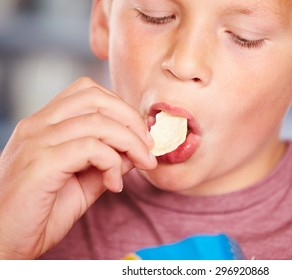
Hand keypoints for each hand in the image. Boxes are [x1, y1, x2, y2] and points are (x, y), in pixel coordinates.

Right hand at [0, 77, 155, 258]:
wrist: (3, 242)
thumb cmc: (41, 212)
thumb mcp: (84, 183)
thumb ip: (108, 162)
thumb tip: (137, 150)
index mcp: (46, 124)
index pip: (88, 92)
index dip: (122, 109)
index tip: (141, 137)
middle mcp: (38, 125)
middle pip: (95, 97)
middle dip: (131, 120)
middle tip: (147, 148)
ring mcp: (37, 141)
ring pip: (98, 122)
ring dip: (130, 143)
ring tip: (140, 165)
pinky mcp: (41, 163)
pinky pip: (90, 148)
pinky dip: (112, 163)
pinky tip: (113, 185)